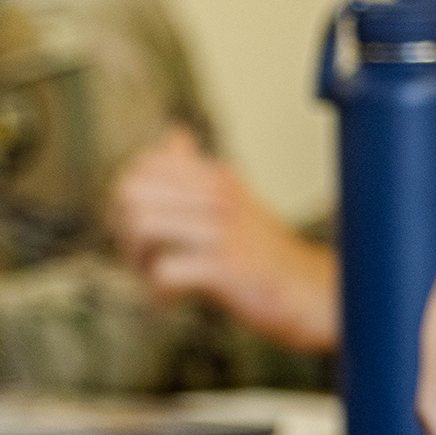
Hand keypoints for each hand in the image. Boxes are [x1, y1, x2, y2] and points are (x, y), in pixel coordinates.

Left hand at [109, 127, 341, 354]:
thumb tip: (173, 134)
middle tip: (144, 261)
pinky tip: (171, 300)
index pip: (142, 167)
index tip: (145, 233)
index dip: (126, 203)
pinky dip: (157, 291)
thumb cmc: (263, 251)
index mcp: (215, 176)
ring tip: (156, 280)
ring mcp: (221, 230)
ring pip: (140, 226)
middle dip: (125, 233)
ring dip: (137, 262)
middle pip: (131, 194)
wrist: (310, 292)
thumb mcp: (232, 200)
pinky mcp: (225, 267)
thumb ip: (196, 171)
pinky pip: (164, 271)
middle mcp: (217, 195)